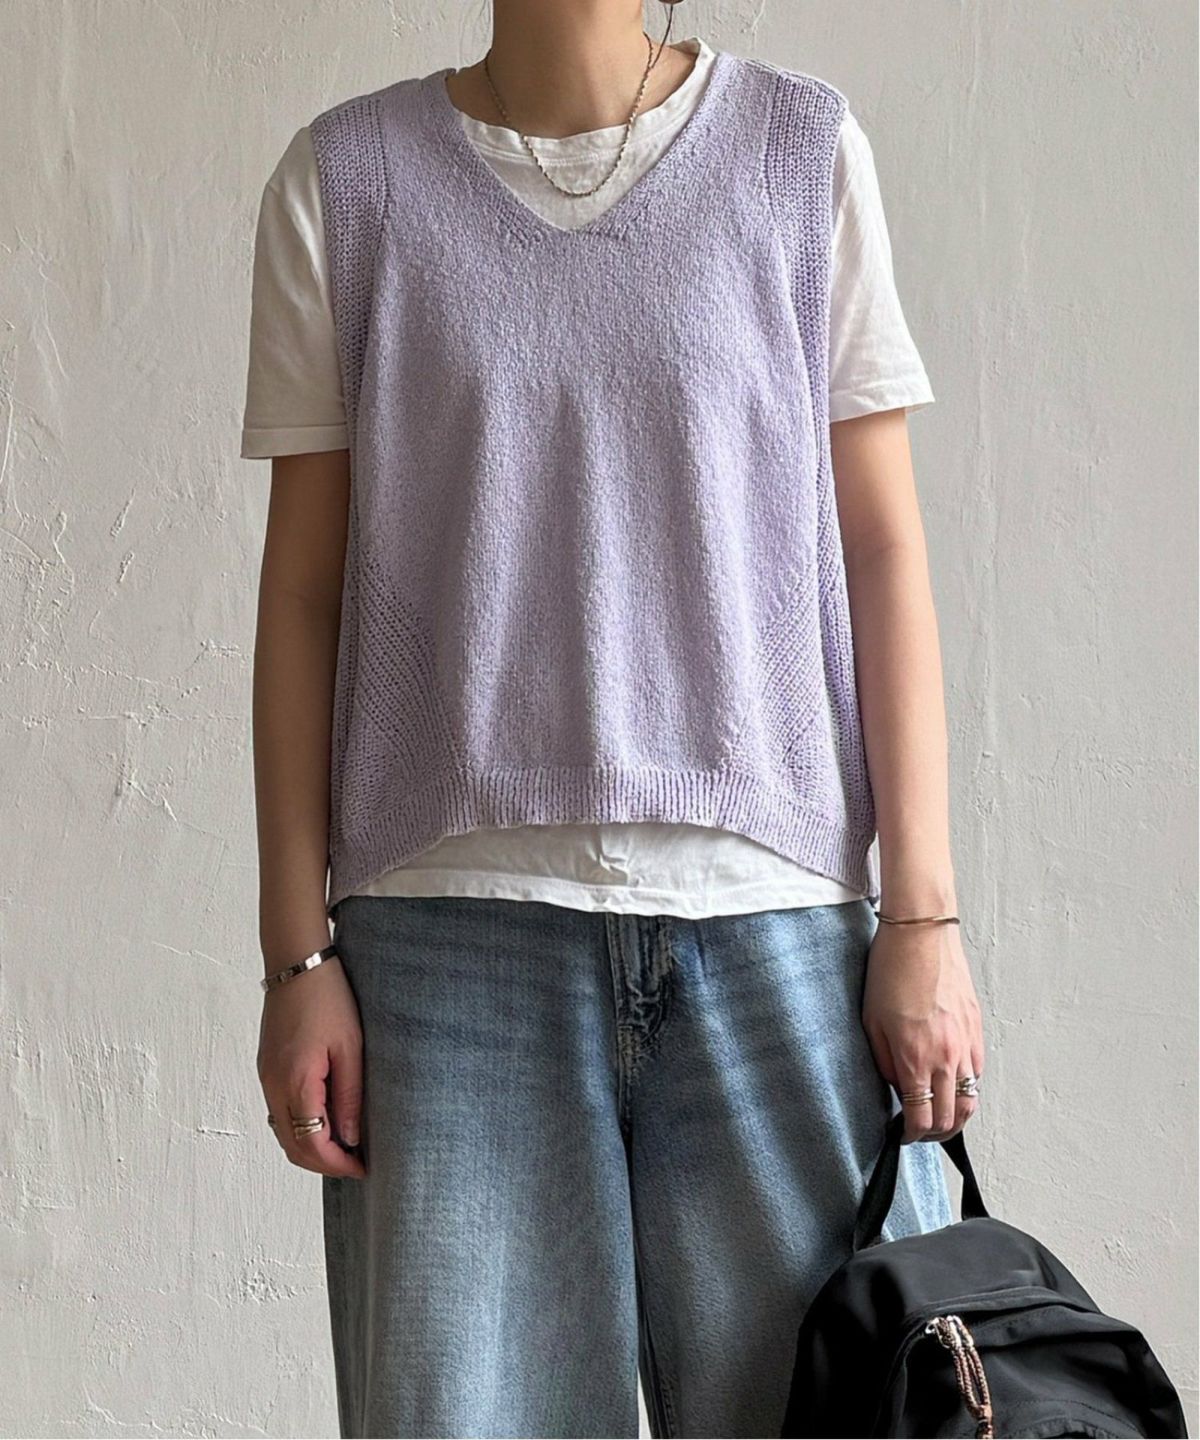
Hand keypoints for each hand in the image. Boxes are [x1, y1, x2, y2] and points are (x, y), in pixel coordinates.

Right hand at [257, 957, 365, 1178]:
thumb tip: (350, 1138)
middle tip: (356, 1163)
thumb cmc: (329, 999)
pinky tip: (325, 1120)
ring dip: (311, 1147)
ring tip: (345, 1145)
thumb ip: (349, 1096)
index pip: (313, 1144)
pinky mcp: (266, 1069)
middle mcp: (273, 1085)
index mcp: (295, 1082)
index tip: (364, 1168)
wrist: (297, 964)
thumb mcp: (350, 1047)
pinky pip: (279, 1113)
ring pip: (283, 1132)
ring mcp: (266, 1078)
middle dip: (324, 1163)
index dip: (338, 1164)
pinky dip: (300, 1127)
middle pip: (293, 1147)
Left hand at [861, 920, 983, 1143]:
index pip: (921, 1118)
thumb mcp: (871, 1022)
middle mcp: (947, 1057)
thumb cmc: (891, 971)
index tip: (904, 1136)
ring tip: (939, 1116)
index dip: (912, 1136)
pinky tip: (951, 1083)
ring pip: (970, 1100)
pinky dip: (966, 1087)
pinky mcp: (977, 1029)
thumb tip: (897, 1087)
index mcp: (916, 1058)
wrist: (921, 935)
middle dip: (934, 1133)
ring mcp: (966, 1044)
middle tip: (920, 1132)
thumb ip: (885, 1063)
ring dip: (955, 1116)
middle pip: (950, 1117)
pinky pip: (978, 1072)